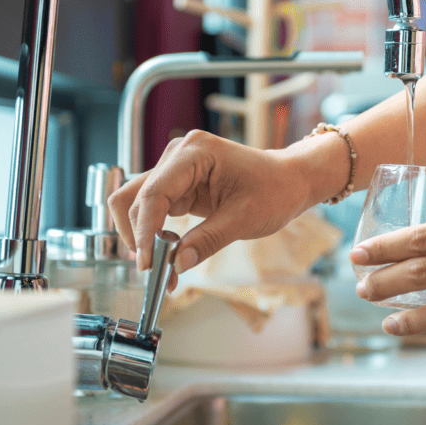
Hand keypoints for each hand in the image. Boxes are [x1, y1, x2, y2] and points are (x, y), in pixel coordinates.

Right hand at [107, 130, 313, 290]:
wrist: (289, 180)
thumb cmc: (274, 190)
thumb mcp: (243, 218)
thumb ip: (207, 240)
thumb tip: (175, 264)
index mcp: (195, 152)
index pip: (154, 193)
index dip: (145, 230)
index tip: (146, 264)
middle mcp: (178, 155)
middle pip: (136, 198)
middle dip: (140, 237)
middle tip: (155, 272)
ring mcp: (175, 169)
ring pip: (138, 205)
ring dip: (143, 237)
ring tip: (162, 267)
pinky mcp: (178, 186)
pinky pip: (154, 211)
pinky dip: (154, 235)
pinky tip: (170, 255)